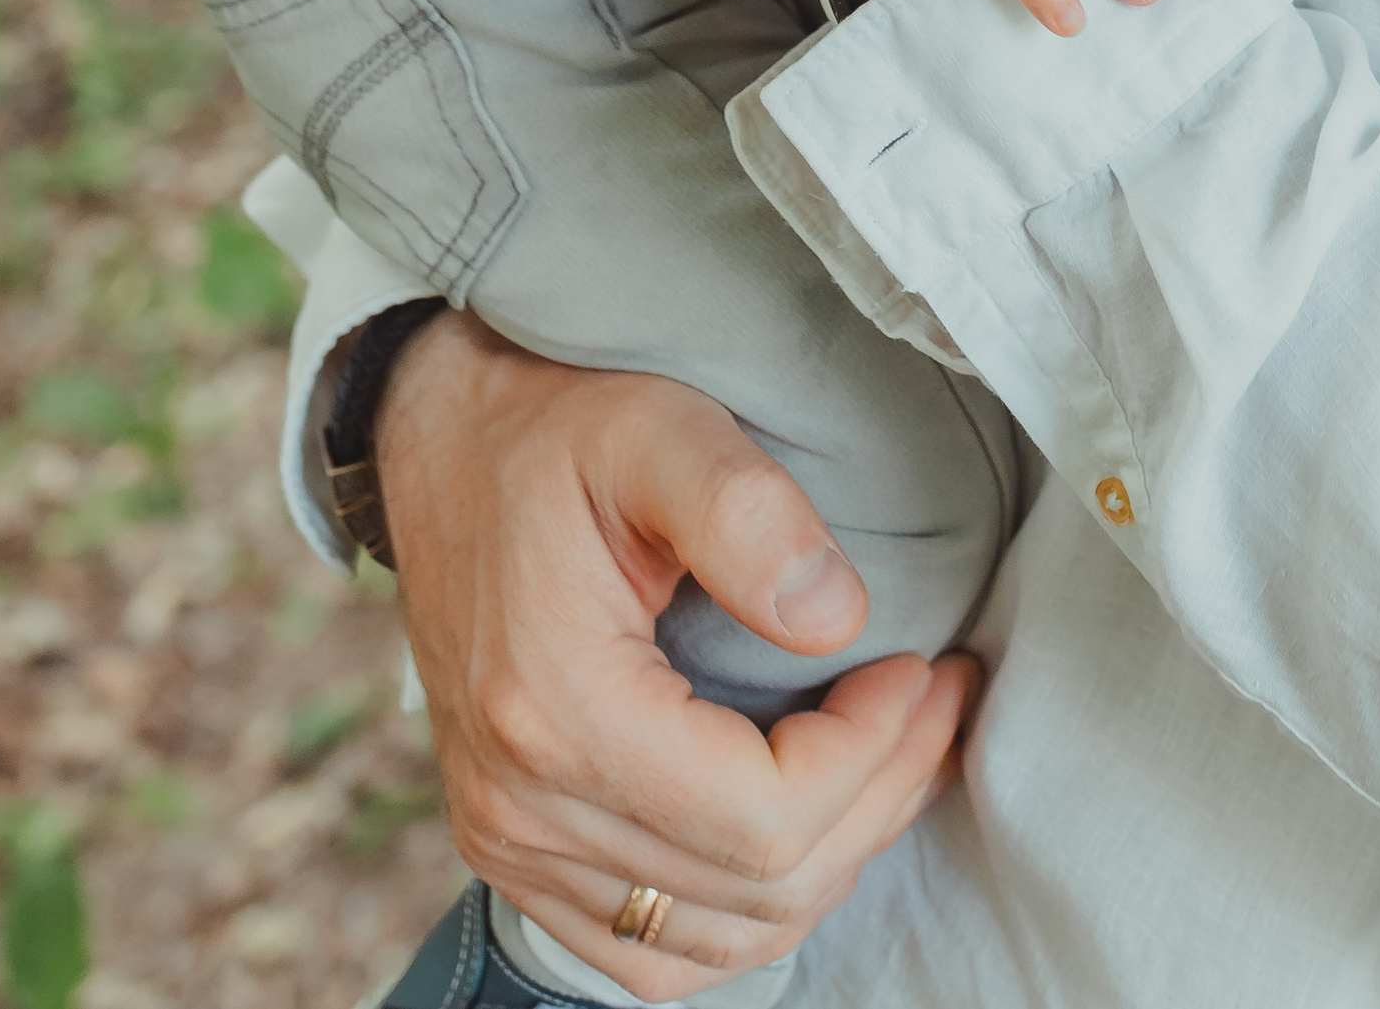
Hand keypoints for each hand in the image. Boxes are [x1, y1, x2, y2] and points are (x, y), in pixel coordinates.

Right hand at [374, 311, 976, 997]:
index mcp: (555, 709)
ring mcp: (510, 846)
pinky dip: (750, 910)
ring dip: (832, 859)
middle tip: (937, 700)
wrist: (442, 448)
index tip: (919, 667)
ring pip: (719, 939)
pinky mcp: (515, 855)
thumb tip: (838, 620)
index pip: (760, 818)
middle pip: (756, 889)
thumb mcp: (655, 427)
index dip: (871, 756)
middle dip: (877, 798)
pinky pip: (655, 950)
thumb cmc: (554, 427)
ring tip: (896, 756)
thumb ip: (748, 513)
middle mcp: (522, 807)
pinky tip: (807, 823)